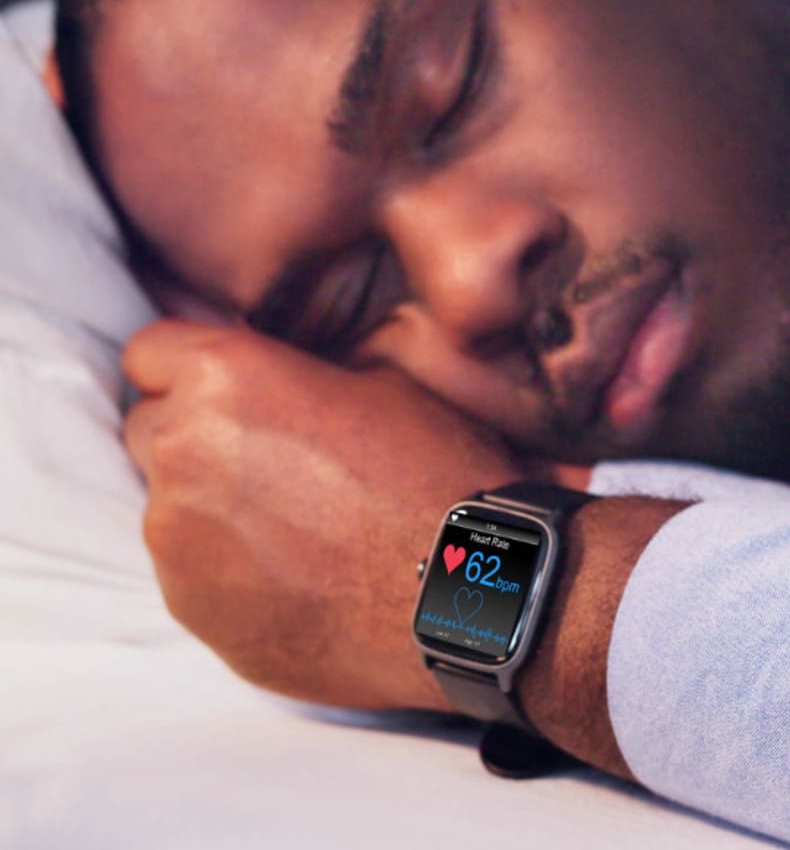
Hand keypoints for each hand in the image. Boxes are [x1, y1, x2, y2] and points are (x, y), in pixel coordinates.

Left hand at [122, 319, 521, 709]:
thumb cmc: (439, 479)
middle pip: (148, 429)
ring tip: (298, 531)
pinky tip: (301, 578)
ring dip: (212, 510)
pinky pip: (193, 575)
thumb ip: (300, 375)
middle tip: (271, 462)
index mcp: (224, 380)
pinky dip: (230, 573)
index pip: (149, 352)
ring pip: (169, 509)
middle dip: (194, 437)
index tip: (227, 391)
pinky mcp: (194, 611)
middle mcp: (181, 454)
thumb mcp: (385, 384)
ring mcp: (178, 542)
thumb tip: (282, 382)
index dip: (189, 367)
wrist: (467, 591)